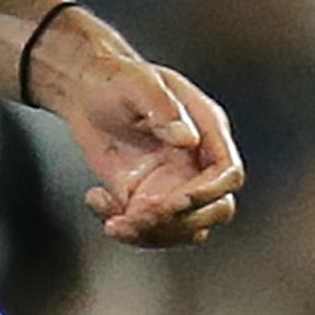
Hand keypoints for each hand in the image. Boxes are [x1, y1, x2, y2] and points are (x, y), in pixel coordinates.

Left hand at [38, 13, 244, 248]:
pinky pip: (149, 231)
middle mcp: (197, 163)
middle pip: (215, 211)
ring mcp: (174, 186)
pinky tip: (97, 200)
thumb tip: (188, 139)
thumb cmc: (117, 79)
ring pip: (183, 230)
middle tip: (139, 214)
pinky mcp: (147, 201)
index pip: (227, 173)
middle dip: (179, 221)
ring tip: (113, 219)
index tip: (176, 201)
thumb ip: (163, 109)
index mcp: (207, 131)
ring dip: (150, 235)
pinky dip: (125, 230)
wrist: (87, 91)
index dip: (209, 192)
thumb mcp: (138, 84)